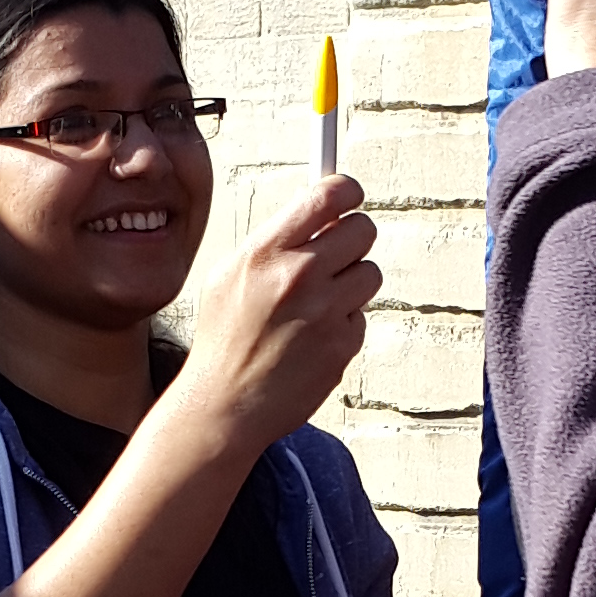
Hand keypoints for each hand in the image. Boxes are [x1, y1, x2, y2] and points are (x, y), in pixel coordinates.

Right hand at [175, 176, 379, 450]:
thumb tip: (316, 211)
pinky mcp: (343, 344)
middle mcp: (298, 276)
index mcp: (266, 251)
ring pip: (370, 273)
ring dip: (351, 284)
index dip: (348, 191)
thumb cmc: (225, 339)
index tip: (350, 198)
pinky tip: (312, 340)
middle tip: (335, 255)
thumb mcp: (229, 275)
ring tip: (317, 305)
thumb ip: (273, 241)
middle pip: (363, 229)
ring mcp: (325, 312)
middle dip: (353, 239)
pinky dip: (344, 324)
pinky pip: (361, 316)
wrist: (225, 405)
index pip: (330, 194)